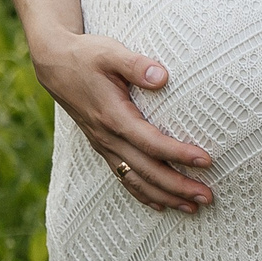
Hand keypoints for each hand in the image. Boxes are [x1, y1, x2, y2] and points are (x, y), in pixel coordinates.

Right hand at [30, 31, 213, 211]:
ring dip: (165, 197)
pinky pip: (123, 178)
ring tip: (192, 208)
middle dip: (178, 187)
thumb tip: (163, 77)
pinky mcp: (103, 146)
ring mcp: (104, 145)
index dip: (178, 154)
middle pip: (147, 171)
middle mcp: (108, 137)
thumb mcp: (110, 52)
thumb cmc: (85, 56)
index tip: (205, 161)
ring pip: (136, 181)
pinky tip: (160, 205)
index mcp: (113, 116)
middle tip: (207, 197)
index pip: (151, 142)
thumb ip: (136, 64)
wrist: (54, 64)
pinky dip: (143, 195)